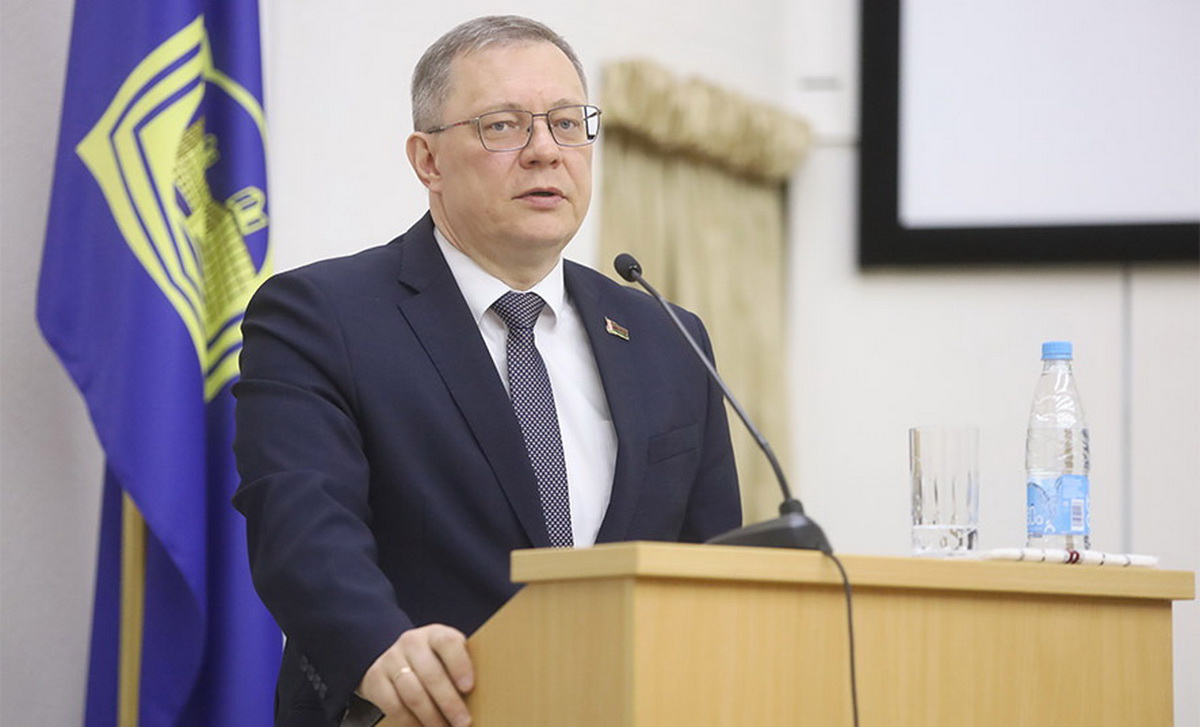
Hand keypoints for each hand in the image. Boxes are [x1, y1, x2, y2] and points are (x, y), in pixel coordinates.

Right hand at [357, 624, 474, 726]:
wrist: (392, 657)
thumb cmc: (432, 660)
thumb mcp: (446, 656)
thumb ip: (461, 668)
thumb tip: (485, 696)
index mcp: (434, 634)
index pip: (448, 643)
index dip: (459, 664)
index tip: (469, 687)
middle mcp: (411, 643)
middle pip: (431, 674)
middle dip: (449, 703)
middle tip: (463, 722)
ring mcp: (391, 660)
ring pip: (412, 693)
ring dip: (431, 717)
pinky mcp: (375, 680)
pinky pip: (393, 706)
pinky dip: (410, 723)